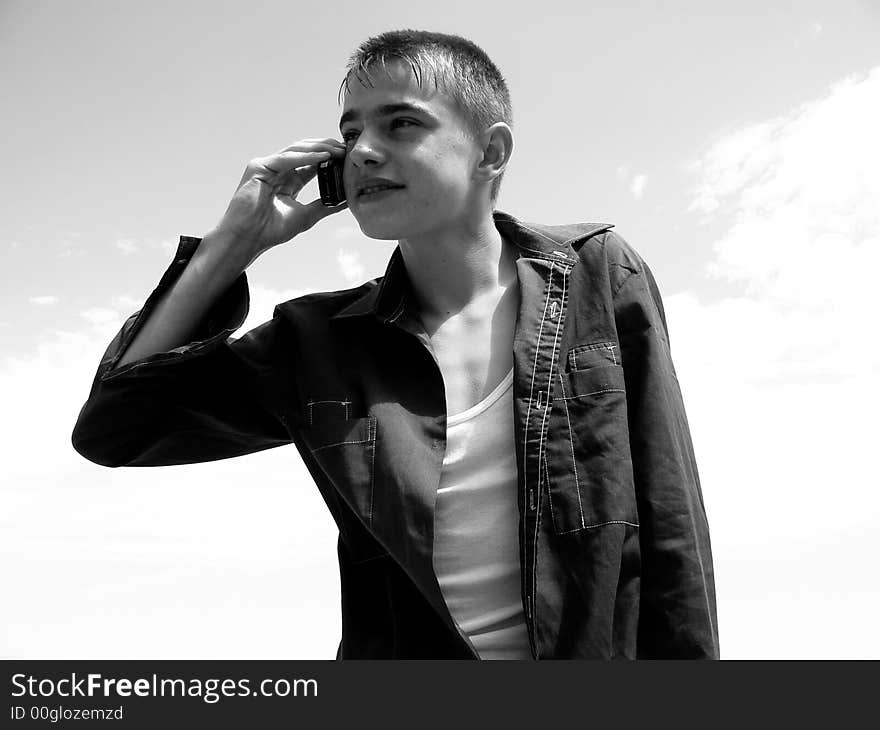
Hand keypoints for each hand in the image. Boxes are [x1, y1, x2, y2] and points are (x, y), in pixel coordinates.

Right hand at [210, 138, 347, 264]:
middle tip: (347, 149)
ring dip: (319, 149)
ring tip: (338, 151)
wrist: (249, 238)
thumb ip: (324, 206)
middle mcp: (278, 170)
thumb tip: (346, 201)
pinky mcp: (258, 167)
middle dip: (327, 148)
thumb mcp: (306, 216)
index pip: (312, 163)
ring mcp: (267, 166)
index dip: (330, 158)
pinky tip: (323, 157)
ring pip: (297, 150)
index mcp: (288, 180)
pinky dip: (305, 157)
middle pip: (305, 151)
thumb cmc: (271, 230)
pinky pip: (286, 158)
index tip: (348, 158)